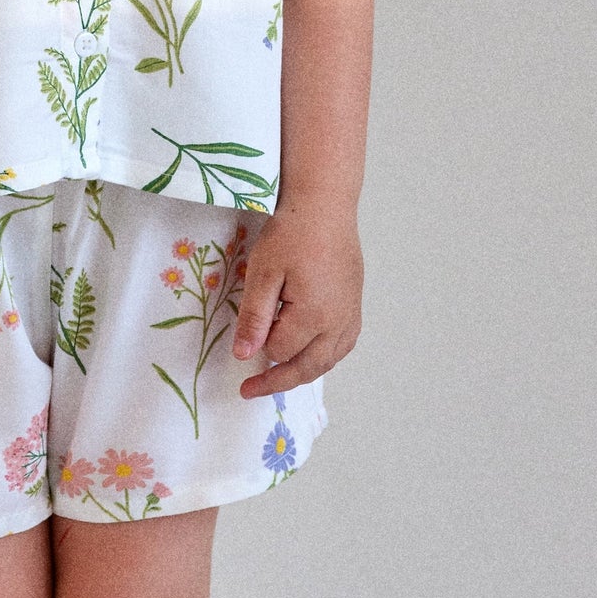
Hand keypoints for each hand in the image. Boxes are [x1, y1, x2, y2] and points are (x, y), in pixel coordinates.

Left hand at [230, 201, 363, 399]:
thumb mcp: (262, 273)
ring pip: (328, 360)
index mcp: (315, 314)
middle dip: (277, 381)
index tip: (242, 349)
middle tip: (250, 390)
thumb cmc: (291, 233)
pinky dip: (324, 357)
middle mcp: (338, 321)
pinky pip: (343, 345)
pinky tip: (310, 355)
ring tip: (277, 378)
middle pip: (308, 366)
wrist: (324, 206)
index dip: (259, 350)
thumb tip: (244, 355)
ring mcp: (350, 314)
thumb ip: (254, 317)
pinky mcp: (354, 305)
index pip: (281, 351)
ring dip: (302, 372)